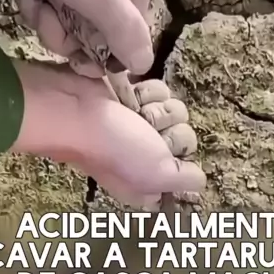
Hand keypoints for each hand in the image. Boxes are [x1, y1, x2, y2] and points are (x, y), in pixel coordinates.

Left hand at [3, 0, 154, 76]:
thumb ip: (121, 31)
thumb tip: (145, 66)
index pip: (123, 47)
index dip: (95, 58)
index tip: (72, 57)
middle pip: (92, 35)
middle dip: (62, 31)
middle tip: (45, 11)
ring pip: (68, 20)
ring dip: (44, 14)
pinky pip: (55, 0)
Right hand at [12, 62, 205, 209]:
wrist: (74, 109)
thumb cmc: (114, 148)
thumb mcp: (155, 174)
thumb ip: (183, 181)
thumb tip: (199, 180)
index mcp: (149, 182)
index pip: (187, 168)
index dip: (180, 157)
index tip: (164, 154)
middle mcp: (146, 156)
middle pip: (185, 134)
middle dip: (169, 128)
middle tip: (145, 131)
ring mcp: (140, 126)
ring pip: (175, 110)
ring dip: (156, 107)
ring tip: (133, 112)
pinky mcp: (133, 99)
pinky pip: (160, 91)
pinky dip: (146, 91)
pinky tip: (129, 97)